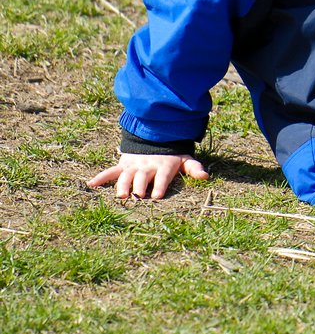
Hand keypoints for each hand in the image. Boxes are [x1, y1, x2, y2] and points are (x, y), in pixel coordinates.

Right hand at [88, 153, 209, 199]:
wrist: (156, 137)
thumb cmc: (172, 155)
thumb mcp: (185, 159)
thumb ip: (194, 168)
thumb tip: (205, 176)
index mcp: (164, 166)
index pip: (162, 176)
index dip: (160, 185)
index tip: (156, 196)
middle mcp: (148, 166)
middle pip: (143, 177)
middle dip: (140, 186)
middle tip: (138, 196)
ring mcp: (134, 165)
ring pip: (127, 175)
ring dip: (123, 185)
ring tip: (121, 195)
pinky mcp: (123, 165)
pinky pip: (111, 171)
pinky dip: (101, 177)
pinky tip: (91, 184)